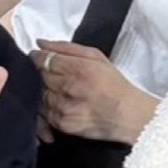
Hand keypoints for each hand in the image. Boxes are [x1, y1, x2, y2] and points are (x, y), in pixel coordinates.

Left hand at [34, 41, 157, 144]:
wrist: (128, 116)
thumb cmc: (114, 84)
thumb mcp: (96, 57)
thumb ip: (66, 48)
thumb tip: (40, 43)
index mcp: (78, 68)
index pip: (44, 59)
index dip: (39, 57)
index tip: (39, 57)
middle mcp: (68, 88)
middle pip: (41, 77)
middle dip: (44, 74)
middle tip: (57, 76)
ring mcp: (63, 107)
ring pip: (40, 95)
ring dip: (46, 92)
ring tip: (64, 93)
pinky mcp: (62, 124)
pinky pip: (44, 113)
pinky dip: (48, 109)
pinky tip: (62, 106)